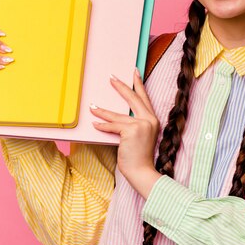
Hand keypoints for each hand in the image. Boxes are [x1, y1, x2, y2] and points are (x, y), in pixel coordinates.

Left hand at [90, 68, 161, 198]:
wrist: (142, 171)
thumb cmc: (139, 157)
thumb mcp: (139, 137)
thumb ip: (133, 125)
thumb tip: (116, 117)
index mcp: (152, 119)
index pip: (144, 98)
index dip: (139, 84)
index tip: (135, 72)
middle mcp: (149, 119)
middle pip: (133, 98)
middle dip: (121, 87)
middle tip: (112, 78)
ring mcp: (141, 124)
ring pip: (117, 115)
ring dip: (103, 111)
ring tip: (92, 106)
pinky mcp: (131, 131)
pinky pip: (113, 126)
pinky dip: (103, 126)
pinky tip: (95, 124)